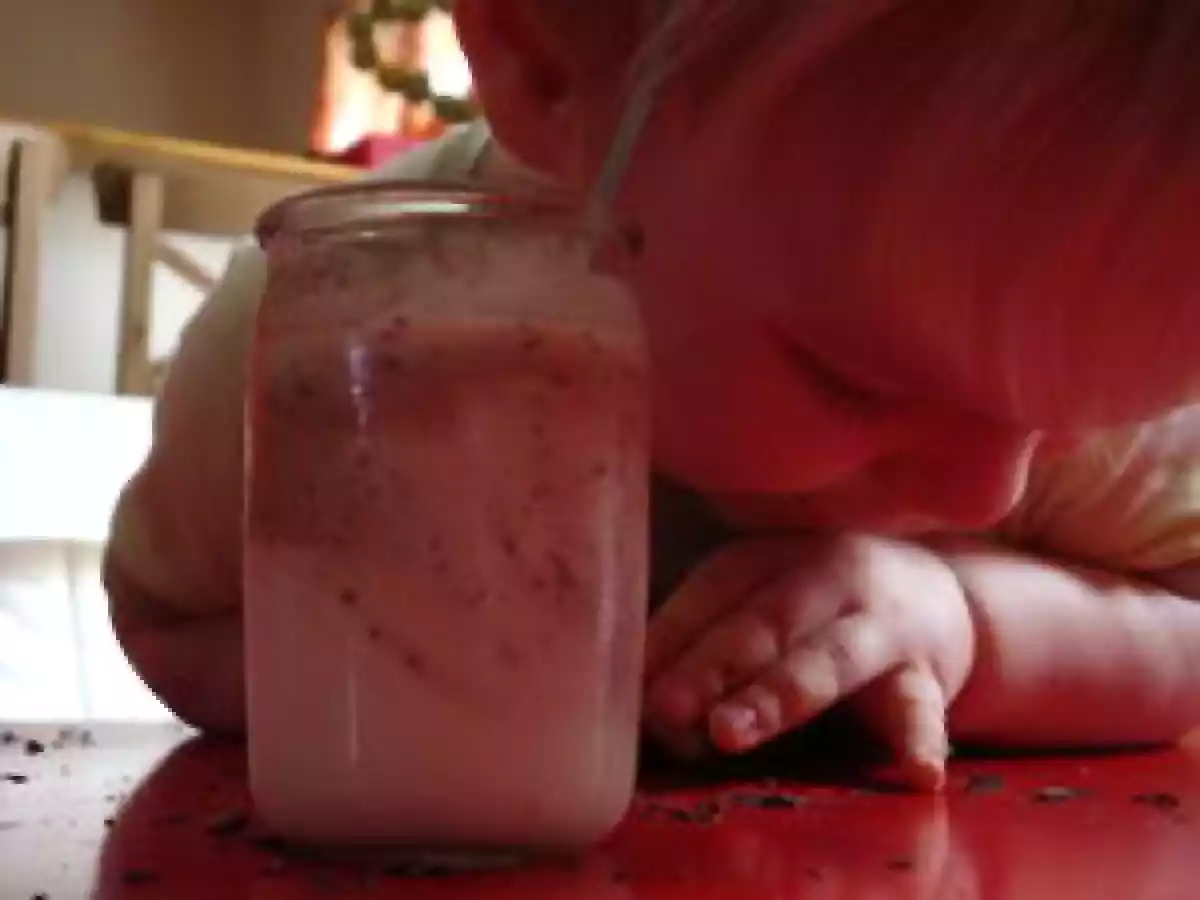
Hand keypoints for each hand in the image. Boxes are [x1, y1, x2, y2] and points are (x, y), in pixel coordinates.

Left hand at [643, 532, 975, 789]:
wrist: (943, 596)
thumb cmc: (821, 609)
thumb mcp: (764, 601)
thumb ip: (709, 644)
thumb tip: (637, 707)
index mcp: (774, 555)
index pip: (716, 588)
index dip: (670, 633)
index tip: (628, 681)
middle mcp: (827, 577)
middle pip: (763, 622)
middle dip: (710, 666)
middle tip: (663, 708)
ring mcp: (881, 624)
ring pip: (828, 660)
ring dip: (775, 696)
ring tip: (728, 734)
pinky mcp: (927, 674)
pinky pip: (921, 708)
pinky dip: (919, 739)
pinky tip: (916, 772)